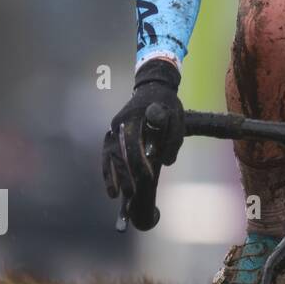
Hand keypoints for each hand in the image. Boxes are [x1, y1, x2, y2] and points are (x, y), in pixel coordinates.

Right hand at [102, 59, 184, 224]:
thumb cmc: (167, 105)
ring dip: (112, 176)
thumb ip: (172, 139)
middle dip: (124, 173)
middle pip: (118, 151)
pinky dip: (108, 173)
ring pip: (109, 156)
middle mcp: (119, 123)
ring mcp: (113, 130)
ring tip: (115, 195)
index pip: (133, 140)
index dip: (138, 159)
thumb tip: (166, 162)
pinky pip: (107, 157)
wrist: (154, 88)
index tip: (146, 176)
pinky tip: (112, 189)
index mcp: (134, 115)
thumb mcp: (177, 118)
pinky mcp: (112, 137)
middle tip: (131, 192)